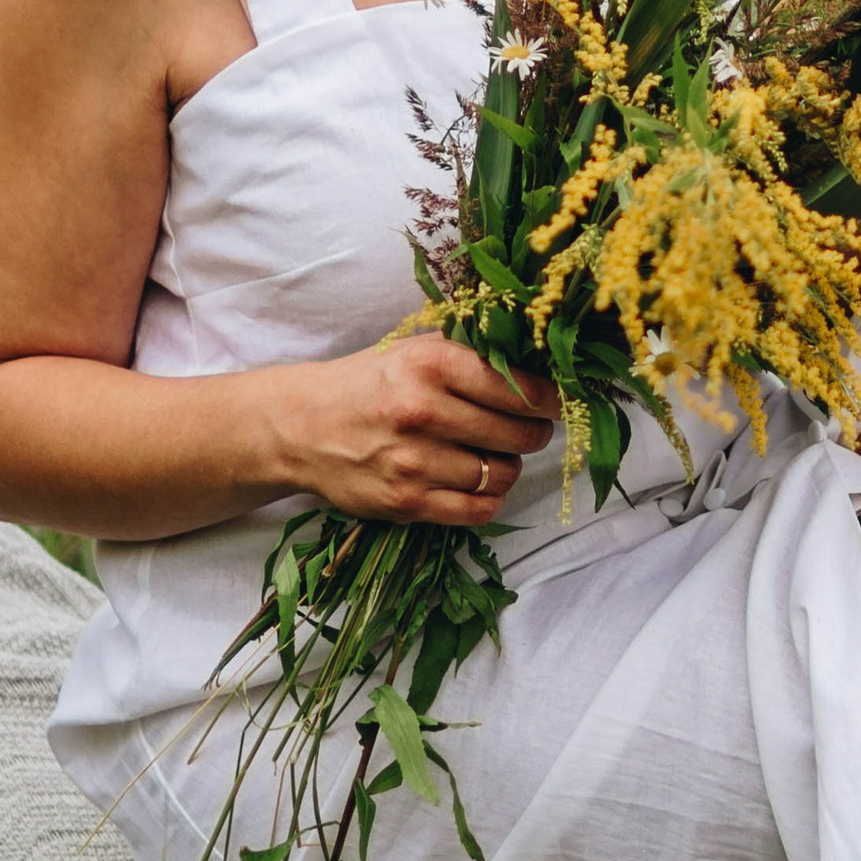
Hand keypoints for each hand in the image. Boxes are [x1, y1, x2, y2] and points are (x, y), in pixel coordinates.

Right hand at [278, 335, 557, 525]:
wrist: (301, 426)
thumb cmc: (369, 383)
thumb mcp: (415, 350)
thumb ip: (472, 357)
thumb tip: (543, 368)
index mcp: (430, 364)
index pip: (518, 388)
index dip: (551, 399)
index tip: (559, 402)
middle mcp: (422, 411)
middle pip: (517, 433)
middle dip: (534, 432)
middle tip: (530, 428)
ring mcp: (413, 462)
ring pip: (501, 474)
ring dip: (509, 466)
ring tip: (496, 454)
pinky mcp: (405, 502)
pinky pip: (477, 510)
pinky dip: (489, 498)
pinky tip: (480, 482)